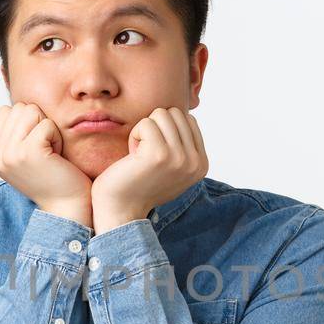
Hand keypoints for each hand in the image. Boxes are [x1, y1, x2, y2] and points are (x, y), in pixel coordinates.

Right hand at [0, 102, 92, 226]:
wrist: (68, 207)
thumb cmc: (55, 179)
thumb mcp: (25, 156)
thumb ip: (15, 134)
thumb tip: (17, 107)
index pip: (6, 112)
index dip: (28, 123)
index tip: (37, 149)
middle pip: (19, 108)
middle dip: (38, 123)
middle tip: (46, 151)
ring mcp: (10, 154)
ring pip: (31, 111)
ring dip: (47, 128)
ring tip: (50, 152)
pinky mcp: (29, 152)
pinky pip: (46, 123)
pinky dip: (57, 136)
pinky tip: (57, 156)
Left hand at [90, 106, 207, 231]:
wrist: (121, 210)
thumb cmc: (140, 185)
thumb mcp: (173, 167)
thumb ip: (184, 145)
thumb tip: (185, 115)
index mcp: (202, 164)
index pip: (188, 120)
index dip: (166, 130)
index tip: (156, 154)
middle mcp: (195, 162)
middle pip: (175, 113)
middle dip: (156, 127)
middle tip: (146, 153)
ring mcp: (180, 158)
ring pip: (161, 114)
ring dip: (145, 131)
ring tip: (140, 155)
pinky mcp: (159, 154)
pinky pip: (146, 123)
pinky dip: (134, 135)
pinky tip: (133, 157)